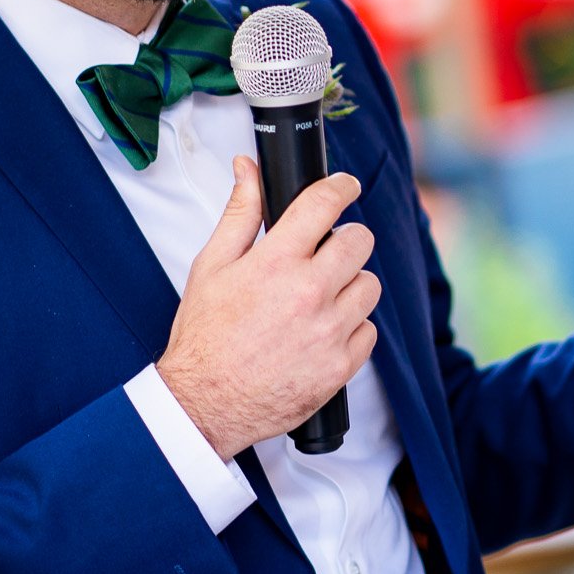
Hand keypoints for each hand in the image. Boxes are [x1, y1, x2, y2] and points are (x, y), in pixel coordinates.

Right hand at [156, 158, 380, 458]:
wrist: (204, 403)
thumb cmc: (205, 336)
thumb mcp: (212, 266)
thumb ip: (239, 213)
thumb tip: (248, 170)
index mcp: (276, 263)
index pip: (325, 204)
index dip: (341, 187)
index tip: (346, 186)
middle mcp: (309, 294)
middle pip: (360, 241)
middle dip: (345, 239)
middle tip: (326, 251)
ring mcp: (329, 332)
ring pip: (369, 286)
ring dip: (349, 285)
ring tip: (320, 297)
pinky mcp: (340, 366)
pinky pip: (369, 330)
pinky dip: (351, 327)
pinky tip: (322, 331)